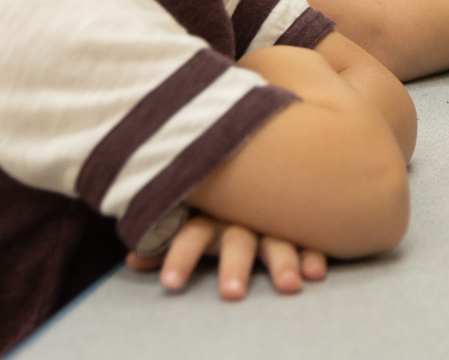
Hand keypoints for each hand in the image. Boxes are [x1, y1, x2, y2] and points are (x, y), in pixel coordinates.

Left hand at [126, 213, 327, 299]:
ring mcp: (274, 218)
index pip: (191, 234)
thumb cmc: (219, 201)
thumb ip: (165, 240)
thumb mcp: (189, 218)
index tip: (170, 283)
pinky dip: (313, 254)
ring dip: (283, 263)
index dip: (180, 257)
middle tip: (231, 294)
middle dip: (235, 266)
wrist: (267, 155)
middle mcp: (243, 215)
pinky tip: (315, 273)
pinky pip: (310, 238)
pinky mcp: (301, 223)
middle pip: (238, 240)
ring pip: (279, 239)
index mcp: (212, 214)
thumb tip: (133, 259)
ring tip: (289, 287)